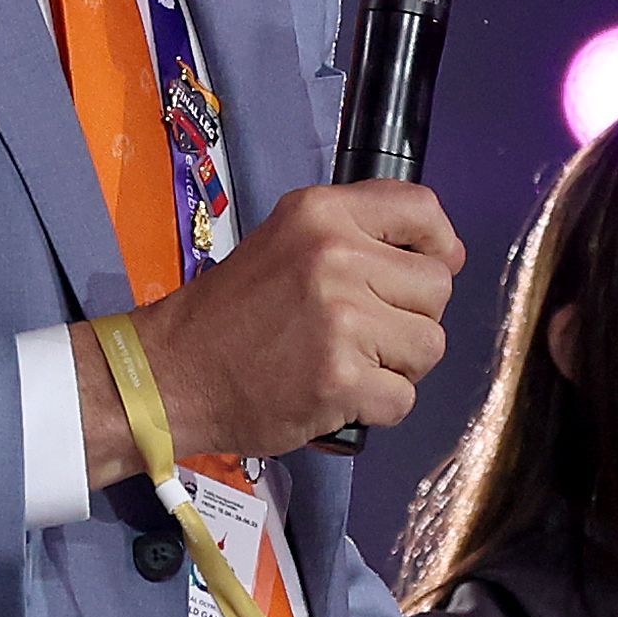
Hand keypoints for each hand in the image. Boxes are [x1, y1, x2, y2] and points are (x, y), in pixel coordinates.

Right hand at [93, 182, 459, 477]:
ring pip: (430, 344)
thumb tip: (445, 255)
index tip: (424, 269)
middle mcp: (334, 256)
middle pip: (436, 287)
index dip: (439, 244)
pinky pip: (404, 398)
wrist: (172, 374)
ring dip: (398, 365)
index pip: (422, 209)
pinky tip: (338, 395)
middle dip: (411, 316)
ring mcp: (340, 319)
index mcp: (321, 214)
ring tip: (350, 362)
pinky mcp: (340, 378)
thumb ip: (355, 236)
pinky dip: (377, 407)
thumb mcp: (287, 240)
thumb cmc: (232, 313)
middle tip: (365, 332)